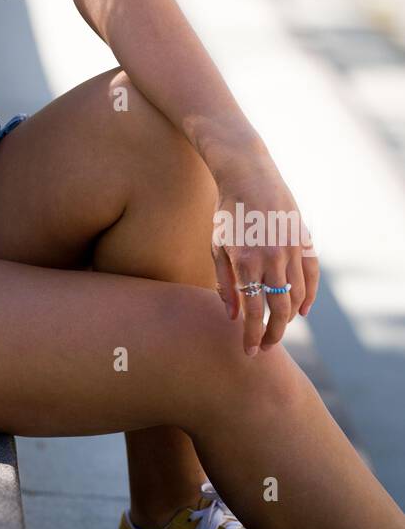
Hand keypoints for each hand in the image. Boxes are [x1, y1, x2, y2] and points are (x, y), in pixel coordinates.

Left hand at [210, 164, 318, 356]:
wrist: (249, 176)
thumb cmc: (227, 213)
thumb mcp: (217, 246)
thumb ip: (225, 283)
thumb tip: (234, 317)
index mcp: (245, 262)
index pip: (253, 312)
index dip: (252, 337)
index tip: (249, 352)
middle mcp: (271, 259)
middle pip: (278, 310)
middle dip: (273, 334)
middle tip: (266, 347)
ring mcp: (291, 250)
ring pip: (297, 296)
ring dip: (288, 318)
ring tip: (278, 328)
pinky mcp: (304, 241)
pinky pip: (311, 277)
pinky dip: (309, 297)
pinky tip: (301, 312)